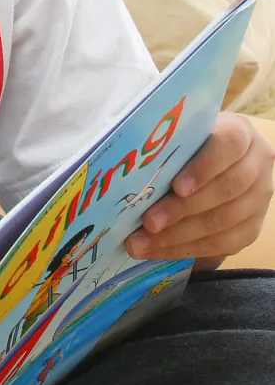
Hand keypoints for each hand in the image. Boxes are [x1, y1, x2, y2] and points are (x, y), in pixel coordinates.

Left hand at [126, 113, 274, 269]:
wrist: (216, 164)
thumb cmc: (188, 147)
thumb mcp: (180, 138)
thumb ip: (165, 151)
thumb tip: (127, 175)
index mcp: (239, 133)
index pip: (227, 146)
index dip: (203, 168)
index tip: (176, 187)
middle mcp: (257, 164)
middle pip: (225, 189)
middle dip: (181, 210)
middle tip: (147, 223)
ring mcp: (259, 198)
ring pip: (224, 221)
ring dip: (178, 237)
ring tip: (142, 243)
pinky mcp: (252, 227)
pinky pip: (224, 244)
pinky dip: (187, 249)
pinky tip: (157, 251)